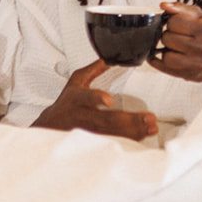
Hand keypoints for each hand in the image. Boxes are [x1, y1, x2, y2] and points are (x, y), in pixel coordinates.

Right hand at [32, 60, 157, 140]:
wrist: (50, 127)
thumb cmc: (67, 102)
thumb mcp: (76, 82)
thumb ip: (93, 70)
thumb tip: (110, 57)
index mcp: (76, 99)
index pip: (85, 97)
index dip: (96, 98)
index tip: (109, 100)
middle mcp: (82, 117)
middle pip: (106, 120)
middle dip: (129, 120)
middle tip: (149, 118)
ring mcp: (87, 133)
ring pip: (112, 135)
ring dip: (134, 132)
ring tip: (151, 127)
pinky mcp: (92, 143)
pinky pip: (113, 143)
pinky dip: (129, 141)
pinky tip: (143, 136)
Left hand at [150, 3, 201, 85]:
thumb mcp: (200, 17)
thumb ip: (181, 8)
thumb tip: (163, 5)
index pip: (172, 22)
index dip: (171, 22)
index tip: (176, 25)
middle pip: (167, 38)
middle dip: (168, 36)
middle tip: (177, 37)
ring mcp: (196, 63)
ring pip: (165, 55)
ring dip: (166, 50)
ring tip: (175, 48)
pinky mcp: (189, 75)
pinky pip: (165, 67)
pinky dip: (160, 62)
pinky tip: (162, 57)